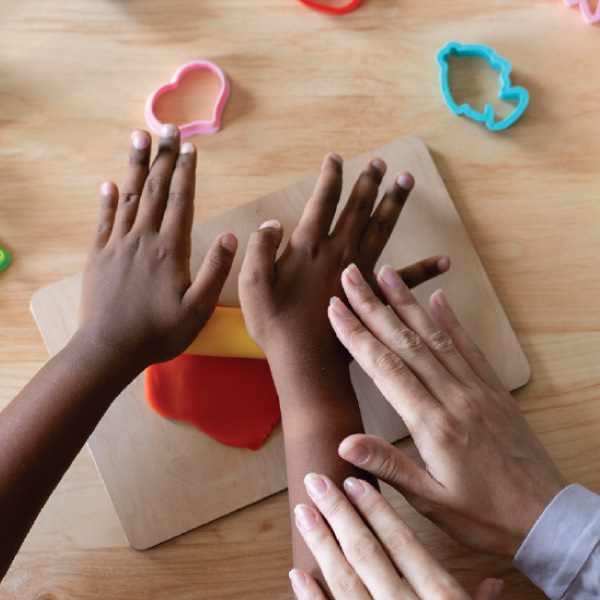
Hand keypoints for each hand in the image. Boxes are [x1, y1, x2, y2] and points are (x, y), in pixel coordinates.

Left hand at [79, 126, 237, 369]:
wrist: (109, 349)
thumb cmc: (159, 333)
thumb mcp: (198, 309)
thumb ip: (215, 271)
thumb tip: (229, 236)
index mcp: (170, 250)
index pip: (181, 201)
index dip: (186, 172)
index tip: (189, 147)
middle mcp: (143, 239)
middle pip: (155, 190)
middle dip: (163, 157)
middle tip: (167, 128)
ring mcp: (118, 245)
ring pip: (129, 197)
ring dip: (135, 166)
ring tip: (139, 137)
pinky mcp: (98, 256)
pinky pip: (104, 221)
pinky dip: (108, 200)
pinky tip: (110, 184)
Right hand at [239, 153, 448, 365]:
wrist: (307, 363)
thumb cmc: (276, 326)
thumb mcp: (253, 286)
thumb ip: (260, 250)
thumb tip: (272, 224)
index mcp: (309, 247)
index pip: (322, 202)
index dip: (329, 177)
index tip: (335, 158)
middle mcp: (340, 252)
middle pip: (358, 208)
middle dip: (368, 182)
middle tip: (380, 162)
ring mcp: (362, 273)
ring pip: (382, 229)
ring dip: (394, 203)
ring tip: (407, 179)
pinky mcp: (376, 297)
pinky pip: (406, 280)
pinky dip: (425, 269)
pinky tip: (445, 261)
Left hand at [290, 473, 502, 599]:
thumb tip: (493, 581)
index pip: (404, 544)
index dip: (378, 511)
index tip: (356, 482)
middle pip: (367, 552)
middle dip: (339, 513)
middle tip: (316, 481)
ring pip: (345, 580)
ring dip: (321, 543)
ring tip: (303, 512)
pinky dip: (312, 599)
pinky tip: (297, 574)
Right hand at [327, 264, 566, 556]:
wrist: (546, 517)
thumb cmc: (486, 516)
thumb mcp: (433, 503)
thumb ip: (390, 467)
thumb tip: (345, 443)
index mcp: (433, 424)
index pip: (385, 367)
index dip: (356, 334)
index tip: (336, 307)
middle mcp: (455, 397)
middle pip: (406, 341)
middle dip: (374, 305)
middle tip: (352, 275)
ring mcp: (477, 390)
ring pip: (435, 336)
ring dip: (408, 303)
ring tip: (388, 274)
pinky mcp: (494, 391)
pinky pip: (470, 348)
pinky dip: (452, 320)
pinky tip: (440, 298)